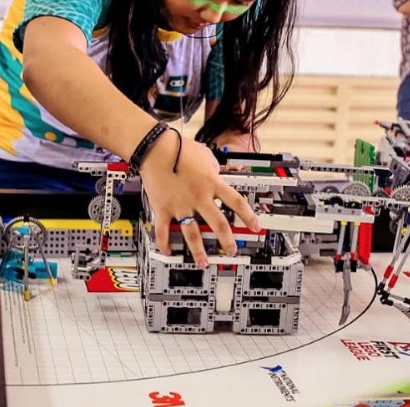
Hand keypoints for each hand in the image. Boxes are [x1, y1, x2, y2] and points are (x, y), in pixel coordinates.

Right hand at [138, 131, 260, 267]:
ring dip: (198, 251)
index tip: (255, 227)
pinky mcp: (163, 208)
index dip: (248, 216)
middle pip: (218, 223)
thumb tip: (221, 175)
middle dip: (227, 240)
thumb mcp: (206, 155)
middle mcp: (198, 197)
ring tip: (203, 262)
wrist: (154, 148)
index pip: (236, 202)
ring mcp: (180, 205)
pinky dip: (164, 243)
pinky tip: (168, 251)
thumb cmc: (179, 147)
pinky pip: (163, 230)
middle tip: (232, 250)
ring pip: (192, 234)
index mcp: (211, 183)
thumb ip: (215, 169)